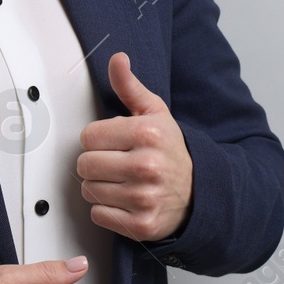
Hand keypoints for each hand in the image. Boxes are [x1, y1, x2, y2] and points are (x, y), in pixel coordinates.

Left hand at [77, 52, 192, 241]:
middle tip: (115, 163)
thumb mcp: (154, 113)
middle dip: (95, 163)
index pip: (88, 136)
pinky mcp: (141, 224)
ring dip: (99, 187)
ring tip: (121, 182)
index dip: (97, 140)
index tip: (113, 143)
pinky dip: (107, 210)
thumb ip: (129, 87)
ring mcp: (144, 197)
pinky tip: (124, 201)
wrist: (199, 191)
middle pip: (84, 165)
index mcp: (147, 133)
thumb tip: (117, 59)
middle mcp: (147, 165)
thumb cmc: (170, 150)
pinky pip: (99, 215)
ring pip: (89, 191)